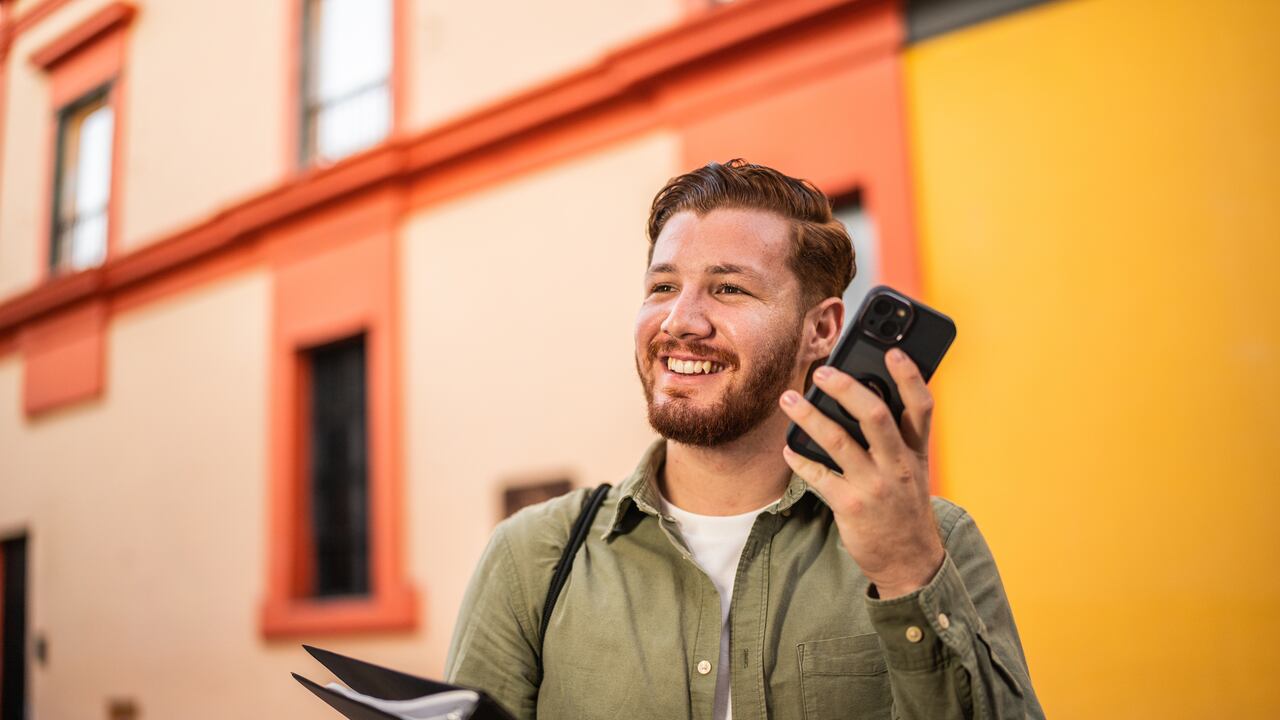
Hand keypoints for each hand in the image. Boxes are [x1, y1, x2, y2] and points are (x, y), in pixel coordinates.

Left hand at [778, 348, 943, 598]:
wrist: (910, 560)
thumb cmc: (905, 505)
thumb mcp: (913, 469)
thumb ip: (896, 437)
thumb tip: (860, 397)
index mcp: (916, 450)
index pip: (921, 406)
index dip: (910, 376)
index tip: (893, 351)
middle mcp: (898, 464)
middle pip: (876, 415)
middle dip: (846, 389)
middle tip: (821, 372)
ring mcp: (875, 485)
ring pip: (838, 441)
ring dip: (809, 417)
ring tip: (788, 400)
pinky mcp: (851, 506)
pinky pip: (819, 476)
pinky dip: (800, 459)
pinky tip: (789, 449)